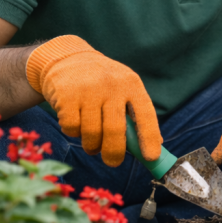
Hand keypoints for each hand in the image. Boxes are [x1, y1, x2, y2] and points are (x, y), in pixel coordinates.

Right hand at [26, 35, 161, 166]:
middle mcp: (112, 85)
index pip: (145, 114)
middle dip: (115, 153)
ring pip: (92, 133)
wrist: (68, 59)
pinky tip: (75, 122)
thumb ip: (137, 114)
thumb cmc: (102, 83)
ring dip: (92, 145)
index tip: (152, 157)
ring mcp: (88, 90)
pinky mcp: (66, 96)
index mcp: (132, 84)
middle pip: (116, 130)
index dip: (150, 137)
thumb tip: (155, 147)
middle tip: (113, 162)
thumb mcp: (124, 88)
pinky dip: (73, 132)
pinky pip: (71, 128)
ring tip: (92, 141)